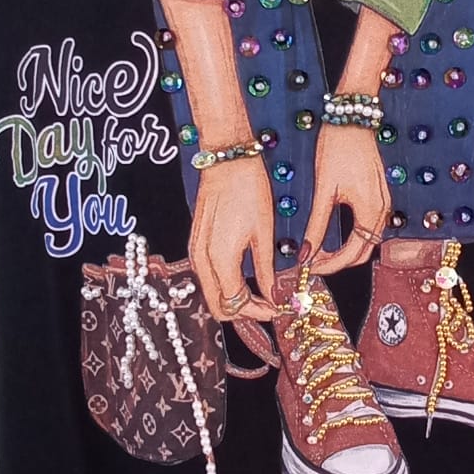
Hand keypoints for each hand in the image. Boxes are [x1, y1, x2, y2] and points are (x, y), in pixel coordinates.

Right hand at [189, 156, 280, 321]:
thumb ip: (265, 270)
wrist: (226, 161)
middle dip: (244, 312)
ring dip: (234, 300)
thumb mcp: (264, 233)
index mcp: (221, 259)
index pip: (237, 304)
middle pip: (218, 306)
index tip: (278, 308)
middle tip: (269, 305)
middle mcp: (202, 260)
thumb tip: (273, 295)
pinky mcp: (195, 242)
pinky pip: (207, 276)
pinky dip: (224, 285)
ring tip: (261, 294)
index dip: (259, 312)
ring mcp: (195, 251)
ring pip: (211, 293)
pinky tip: (244, 278)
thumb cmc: (249, 190)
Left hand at [304, 124, 391, 275]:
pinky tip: (334, 235)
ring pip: (367, 240)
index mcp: (370, 211)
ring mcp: (384, 202)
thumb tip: (306, 254)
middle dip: (338, 262)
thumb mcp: (324, 190)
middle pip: (363, 251)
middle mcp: (382, 210)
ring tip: (319, 251)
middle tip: (313, 262)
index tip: (310, 268)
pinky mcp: (380, 194)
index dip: (330, 266)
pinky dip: (353, 237)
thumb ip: (316, 226)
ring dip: (346, 250)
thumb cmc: (337, 147)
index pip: (352, 254)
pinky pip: (370, 226)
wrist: (353, 118)